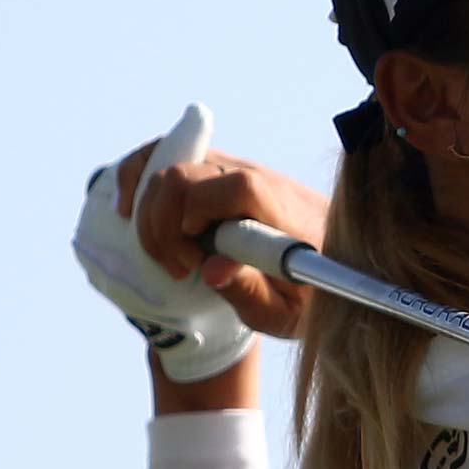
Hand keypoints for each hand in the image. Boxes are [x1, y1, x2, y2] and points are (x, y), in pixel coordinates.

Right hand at [109, 109, 328, 339]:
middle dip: (162, 224)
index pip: (237, 187)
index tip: (193, 261)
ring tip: (163, 250)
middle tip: (179, 269)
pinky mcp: (217, 170)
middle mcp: (258, 179)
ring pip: (171, 158)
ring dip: (149, 206)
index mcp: (283, 213)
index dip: (197, 214)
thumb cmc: (310, 297)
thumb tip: (211, 270)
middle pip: (188, 172)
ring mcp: (236, 169)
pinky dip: (141, 178)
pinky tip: (133, 213)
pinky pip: (170, 154)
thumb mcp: (286, 313)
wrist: (335, 268)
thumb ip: (252, 292)